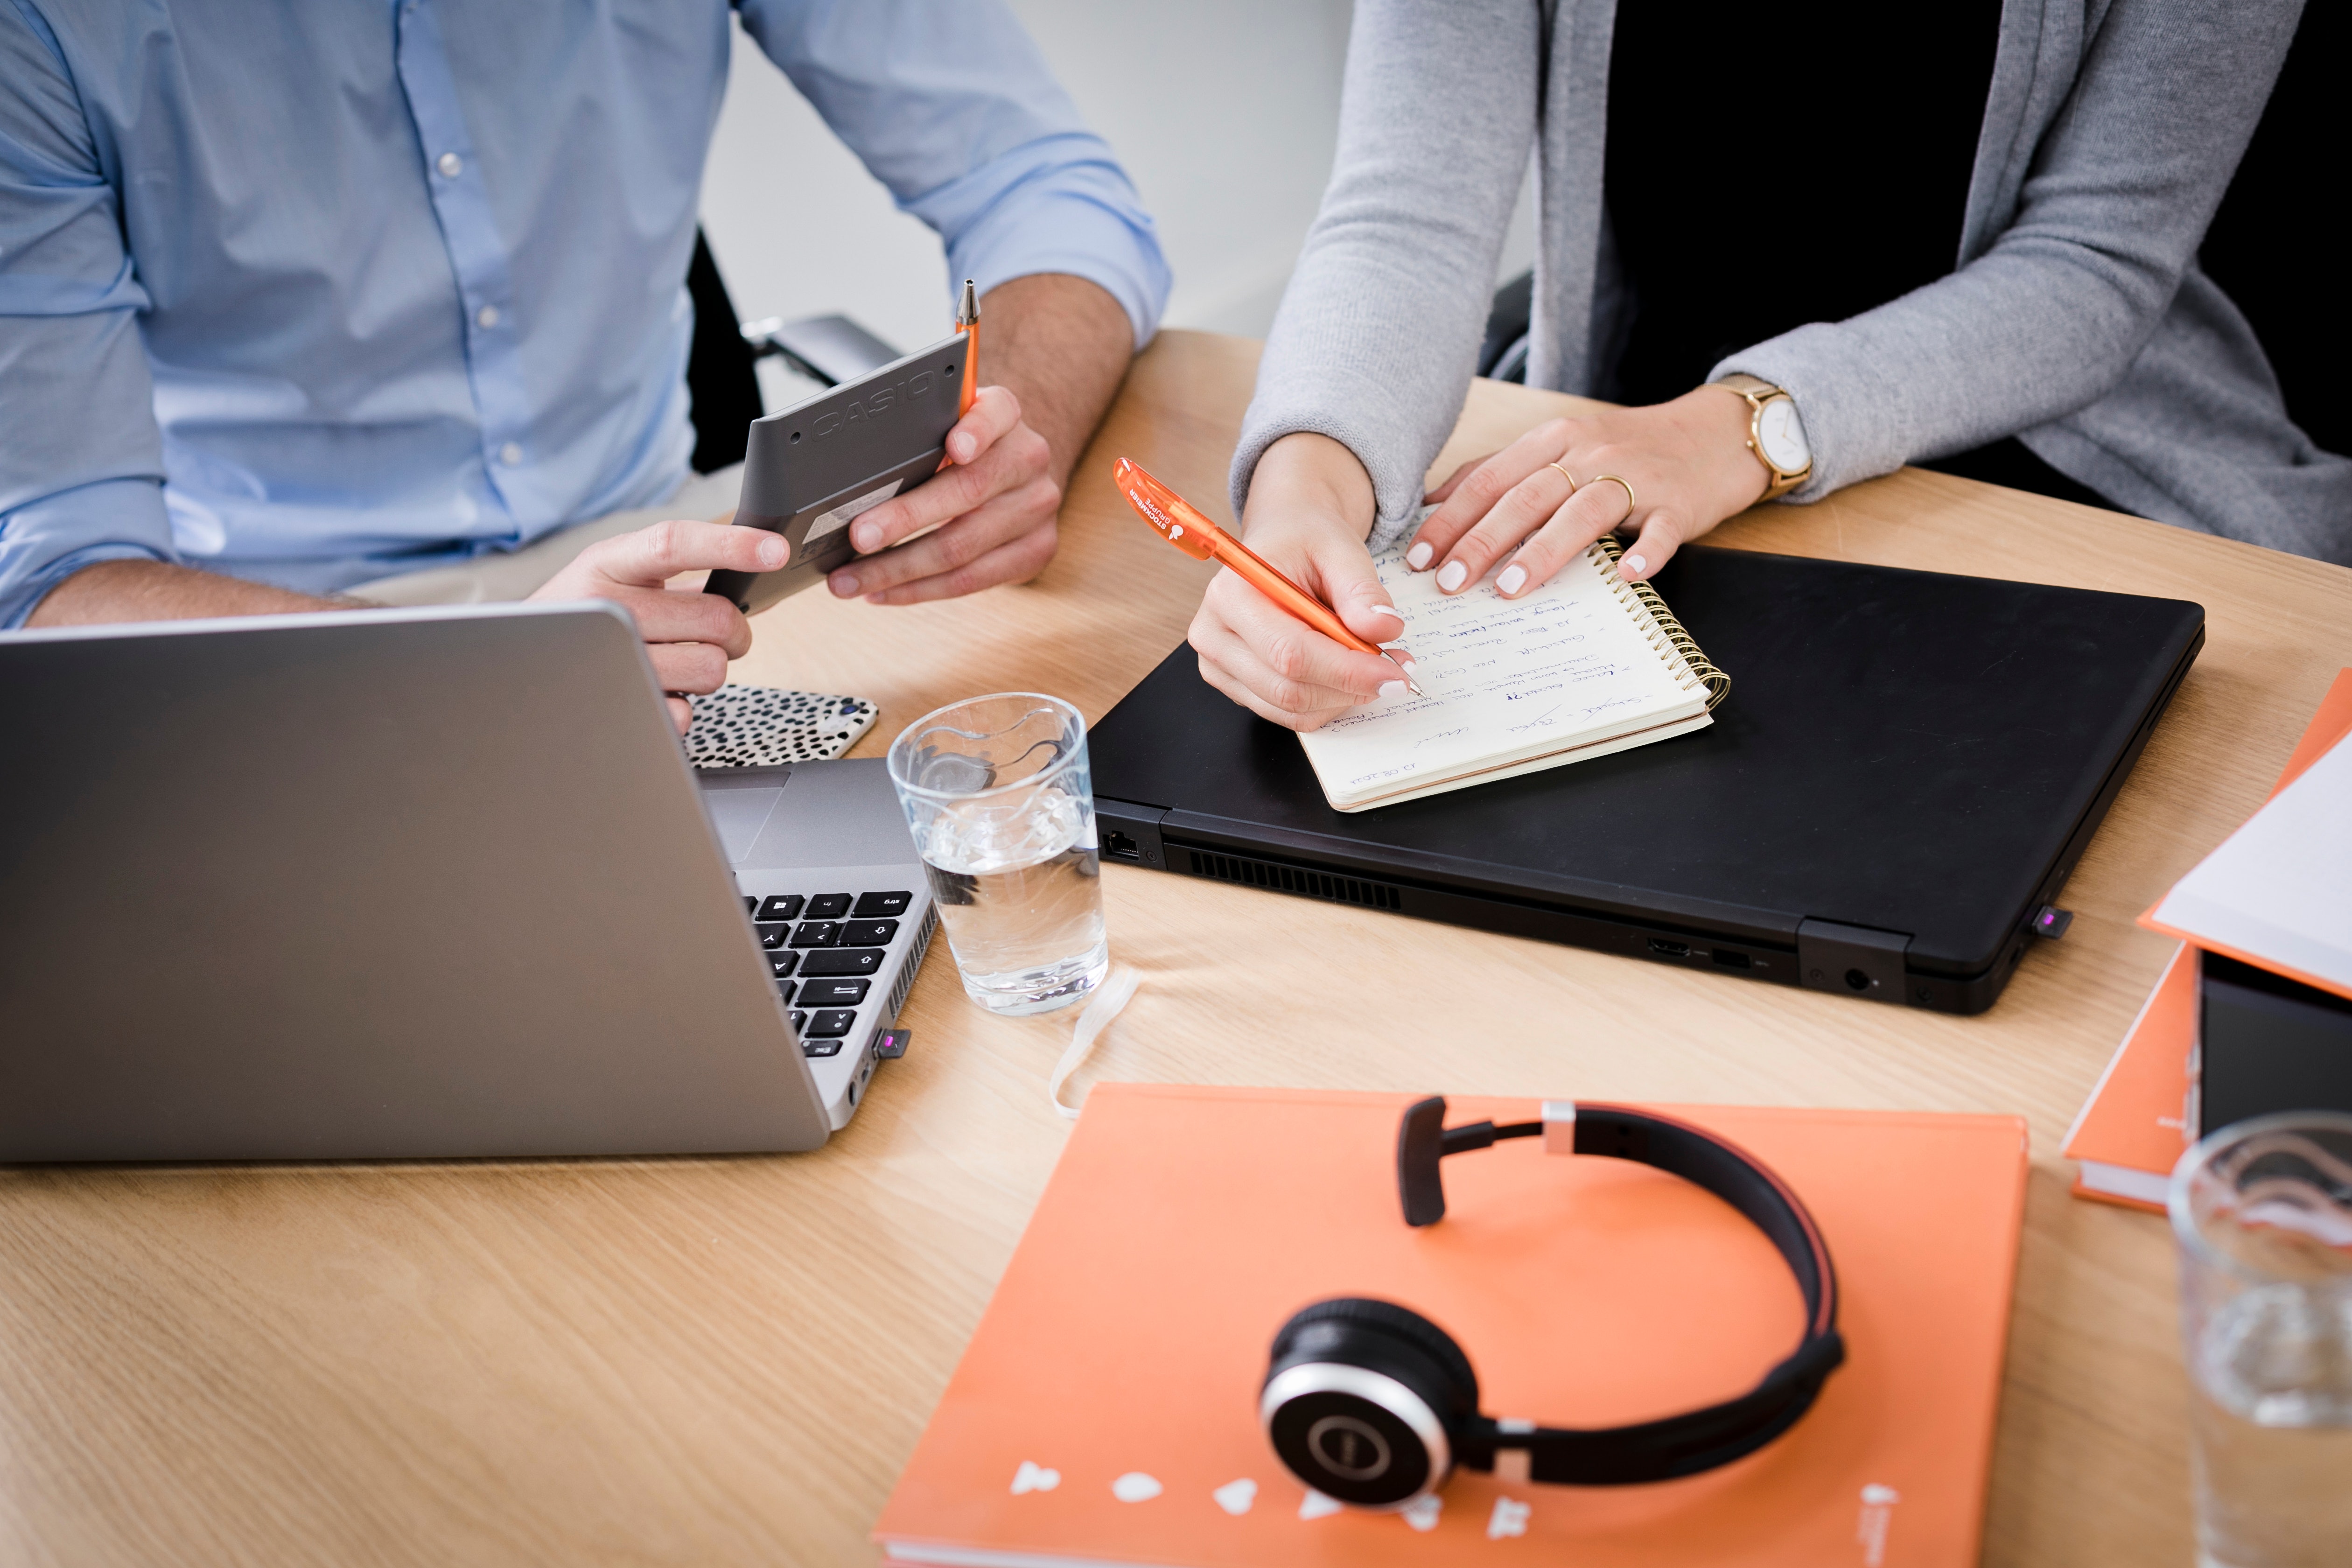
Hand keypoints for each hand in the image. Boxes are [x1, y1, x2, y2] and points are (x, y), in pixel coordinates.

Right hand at [529, 519, 783, 732]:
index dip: (730, 544)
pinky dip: (682, 706)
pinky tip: (659, 690)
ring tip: (678, 661)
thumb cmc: (582, 614)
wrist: (519, 661)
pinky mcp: (616, 705)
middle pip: (716, 618)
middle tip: (720, 635)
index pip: (673, 543)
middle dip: (734, 632)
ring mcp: (608, 658)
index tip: (774, 549)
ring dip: (707, 669)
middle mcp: (604, 604)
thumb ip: (677, 573)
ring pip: (711, 667)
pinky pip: (683, 711)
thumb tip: (756, 565)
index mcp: (609, 562)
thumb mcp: (616, 576)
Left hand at [822, 383, 1059, 604]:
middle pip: (966, 491)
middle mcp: (1028, 459)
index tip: (954, 448)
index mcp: (1005, 416)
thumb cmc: (963, 450)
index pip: (996, 414)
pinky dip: (919, 590)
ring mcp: (1037, 508)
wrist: (1016, 476)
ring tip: (850, 580)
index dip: (977, 431)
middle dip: (905, 519)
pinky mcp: (1036, 550)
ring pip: (962, 548)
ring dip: (898, 570)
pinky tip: (883, 592)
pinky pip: (971, 581)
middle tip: (858, 537)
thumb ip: (917, 437)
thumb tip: (849, 477)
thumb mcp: (945, 426)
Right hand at [1188, 432, 1411, 731]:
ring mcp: (1218, 665)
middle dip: (1350, 687)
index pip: (1290, 653)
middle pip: (1288, 689)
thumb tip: (1384, 629)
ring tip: (1375, 667)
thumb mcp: (1341, 550)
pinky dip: (1326, 701)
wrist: (1283, 540)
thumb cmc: (1305, 540)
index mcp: (1232, 594)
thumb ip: (1362, 591)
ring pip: (1290, 709)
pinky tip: (1347, 674)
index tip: (1395, 675)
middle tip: (1396, 673)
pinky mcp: (1233, 684)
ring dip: (1342, 697)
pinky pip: (1286, 713)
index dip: (1347, 671)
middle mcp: (1214, 634)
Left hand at [1408, 387, 1767, 598]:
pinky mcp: (1678, 503)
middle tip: (1448, 582)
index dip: (1450, 518)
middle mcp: (1589, 453)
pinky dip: (1646, 553)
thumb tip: (1434, 501)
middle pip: (1526, 497)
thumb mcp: (1560, 446)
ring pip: (1582, 511)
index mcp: (1554, 440)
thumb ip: (1501, 470)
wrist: (1714, 433)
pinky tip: (1629, 576)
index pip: (1490, 480)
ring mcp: (1635, 477)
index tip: (1417, 556)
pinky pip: (1660, 530)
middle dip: (1482, 541)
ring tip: (1511, 587)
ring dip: (1545, 550)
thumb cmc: (1626, 449)